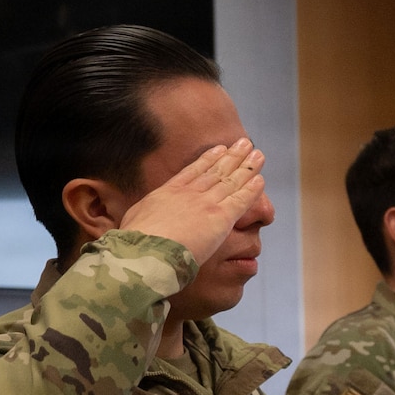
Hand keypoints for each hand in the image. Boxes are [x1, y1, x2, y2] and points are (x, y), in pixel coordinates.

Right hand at [120, 139, 266, 266]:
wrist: (147, 250)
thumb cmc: (135, 242)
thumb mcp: (134, 219)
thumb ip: (144, 214)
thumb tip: (140, 218)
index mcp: (168, 192)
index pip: (193, 172)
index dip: (208, 159)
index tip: (219, 149)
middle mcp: (189, 193)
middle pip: (216, 171)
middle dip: (232, 156)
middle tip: (245, 143)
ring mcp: (206, 203)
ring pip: (231, 181)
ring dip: (247, 167)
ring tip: (258, 154)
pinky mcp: (220, 218)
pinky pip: (241, 201)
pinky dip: (252, 190)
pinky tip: (260, 180)